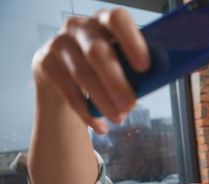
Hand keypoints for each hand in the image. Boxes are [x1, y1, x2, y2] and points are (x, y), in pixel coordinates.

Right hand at [31, 8, 149, 133]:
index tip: (145, 67)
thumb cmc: (103, 67)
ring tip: (119, 119)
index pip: (117, 20)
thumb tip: (151, 84)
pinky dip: (87, 113)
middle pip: (97, 52)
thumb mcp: (118, 61)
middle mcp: (79, 27)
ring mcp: (59, 44)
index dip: (131, 41)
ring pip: (83, 75)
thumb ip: (132, 68)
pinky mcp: (45, 63)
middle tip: (131, 105)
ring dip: (103, 101)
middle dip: (116, 82)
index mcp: (105, 21)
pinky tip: (101, 127)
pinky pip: (69, 93)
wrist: (64, 72)